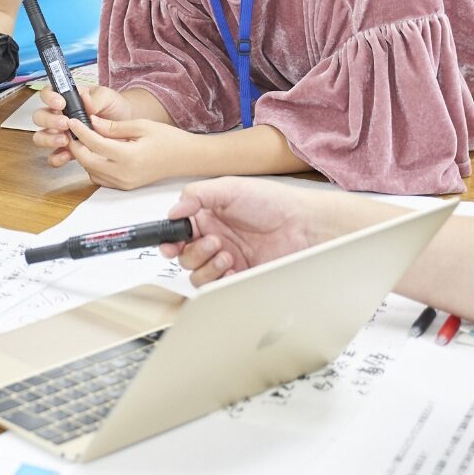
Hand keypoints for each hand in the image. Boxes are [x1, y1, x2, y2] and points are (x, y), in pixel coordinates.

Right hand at [32, 85, 135, 166]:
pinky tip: (68, 155)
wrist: (125, 129)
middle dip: (49, 120)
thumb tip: (86, 101)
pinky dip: (56, 158)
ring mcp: (60, 134)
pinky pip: (53, 156)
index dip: (49, 98)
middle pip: (39, 117)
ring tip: (65, 141)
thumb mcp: (108, 97)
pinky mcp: (66, 151)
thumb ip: (96, 98)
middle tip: (65, 123)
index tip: (60, 104)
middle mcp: (58, 116)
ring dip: (49, 139)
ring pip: (40, 137)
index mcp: (65, 99)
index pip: (47, 94)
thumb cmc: (113, 108)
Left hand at [56, 115, 198, 189]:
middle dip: (76, 145)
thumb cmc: (168, 140)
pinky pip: (100, 178)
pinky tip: (96, 152)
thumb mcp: (142, 126)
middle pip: (87, 160)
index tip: (72, 120)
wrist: (186, 158)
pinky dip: (93, 166)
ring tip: (84, 139)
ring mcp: (124, 183)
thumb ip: (115, 126)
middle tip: (73, 130)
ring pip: (91, 171)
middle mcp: (124, 174)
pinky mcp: (125, 187)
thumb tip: (92, 122)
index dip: (80, 131)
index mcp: (129, 157)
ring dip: (84, 155)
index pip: (95, 144)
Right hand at [162, 177, 325, 286]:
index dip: (170, 240)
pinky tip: (234, 267)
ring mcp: (226, 258)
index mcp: (208, 216)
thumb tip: (173, 211)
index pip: (178, 232)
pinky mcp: (239, 275)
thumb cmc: (273, 203)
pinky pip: (217, 286)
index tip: (171, 244)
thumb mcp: (230, 188)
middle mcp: (214, 237)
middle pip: (183, 256)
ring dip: (206, 266)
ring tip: (227, 254)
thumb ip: (195, 195)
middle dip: (193, 251)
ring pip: (196, 273)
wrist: (303, 226)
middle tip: (214, 242)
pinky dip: (220, 279)